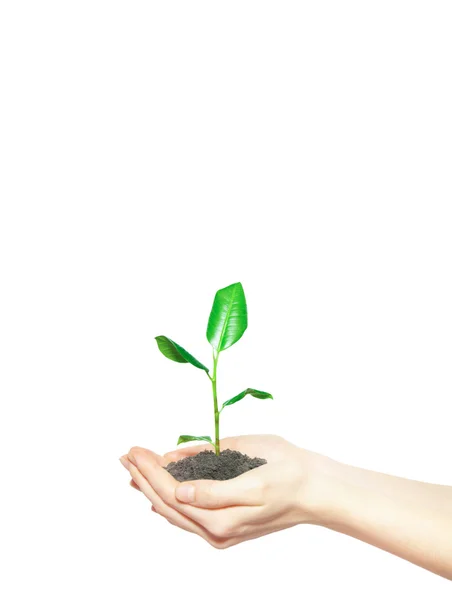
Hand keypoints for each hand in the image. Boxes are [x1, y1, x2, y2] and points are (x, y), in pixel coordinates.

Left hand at [120, 435, 331, 548]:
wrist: (315, 491)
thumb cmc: (288, 476)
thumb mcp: (255, 479)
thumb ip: (215, 490)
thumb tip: (179, 492)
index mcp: (220, 520)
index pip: (172, 492)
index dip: (150, 470)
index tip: (134, 450)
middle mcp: (215, 530)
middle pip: (166, 503)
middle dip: (143, 477)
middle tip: (125, 455)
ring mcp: (219, 530)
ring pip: (173, 511)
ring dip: (151, 488)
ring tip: (133, 470)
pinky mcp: (225, 524)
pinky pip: (187, 515)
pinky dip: (168, 501)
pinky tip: (157, 494)